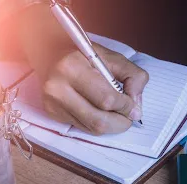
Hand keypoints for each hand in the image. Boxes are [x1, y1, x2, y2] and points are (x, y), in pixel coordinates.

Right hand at [17, 4, 147, 134]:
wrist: (50, 52)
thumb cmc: (85, 55)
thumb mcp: (113, 58)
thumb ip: (133, 77)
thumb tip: (136, 108)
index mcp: (73, 67)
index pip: (107, 99)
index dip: (126, 107)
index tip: (134, 108)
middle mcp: (58, 87)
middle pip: (99, 120)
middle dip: (120, 123)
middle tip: (129, 118)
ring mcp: (53, 103)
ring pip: (92, 128)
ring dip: (111, 126)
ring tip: (117, 115)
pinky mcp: (52, 113)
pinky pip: (83, 128)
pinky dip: (97, 124)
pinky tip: (100, 112)